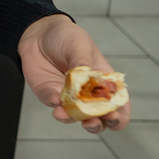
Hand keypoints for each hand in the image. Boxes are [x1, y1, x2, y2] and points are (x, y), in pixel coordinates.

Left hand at [18, 14, 131, 132]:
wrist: (40, 33)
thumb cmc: (67, 37)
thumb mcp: (80, 46)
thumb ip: (83, 63)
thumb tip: (84, 81)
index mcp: (104, 82)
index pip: (118, 104)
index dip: (119, 115)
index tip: (113, 117)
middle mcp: (88, 94)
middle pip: (98, 118)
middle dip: (96, 125)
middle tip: (91, 122)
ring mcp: (68, 97)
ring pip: (74, 117)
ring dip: (71, 119)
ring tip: (64, 114)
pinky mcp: (50, 94)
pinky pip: (53, 104)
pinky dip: (54, 105)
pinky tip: (54, 99)